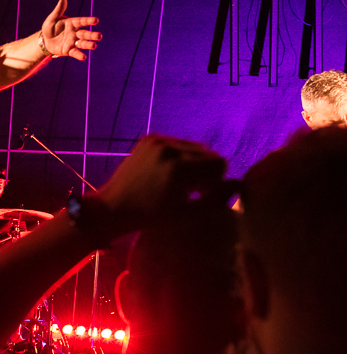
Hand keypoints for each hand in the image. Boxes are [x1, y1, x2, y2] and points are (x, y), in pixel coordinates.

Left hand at [41, 0, 101, 60]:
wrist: (44, 40)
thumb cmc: (49, 28)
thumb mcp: (52, 19)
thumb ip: (58, 11)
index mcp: (72, 23)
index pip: (82, 21)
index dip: (89, 21)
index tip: (96, 20)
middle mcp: (75, 33)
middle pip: (85, 34)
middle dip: (92, 35)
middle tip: (99, 36)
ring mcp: (73, 42)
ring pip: (82, 43)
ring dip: (88, 45)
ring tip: (94, 46)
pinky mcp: (69, 50)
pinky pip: (75, 52)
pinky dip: (79, 55)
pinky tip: (83, 57)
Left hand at [96, 135, 226, 233]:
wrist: (114, 206)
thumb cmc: (153, 216)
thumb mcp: (188, 215)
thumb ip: (217, 200)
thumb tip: (238, 184)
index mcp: (181, 168)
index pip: (220, 163)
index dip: (216, 180)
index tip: (202, 193)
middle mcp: (170, 149)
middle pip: (208, 152)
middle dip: (206, 170)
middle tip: (191, 189)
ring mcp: (158, 140)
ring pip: (193, 146)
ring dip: (193, 161)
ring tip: (179, 180)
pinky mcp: (148, 138)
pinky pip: (177, 142)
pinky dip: (178, 155)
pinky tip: (167, 171)